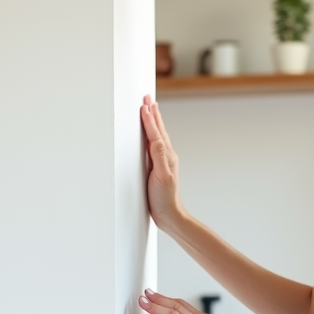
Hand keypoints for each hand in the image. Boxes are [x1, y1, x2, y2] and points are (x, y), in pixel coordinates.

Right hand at [140, 94, 185, 232]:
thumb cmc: (163, 199)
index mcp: (166, 156)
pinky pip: (155, 145)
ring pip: (158, 135)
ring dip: (153, 121)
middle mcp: (166, 156)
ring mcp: (163, 161)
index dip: (149, 118)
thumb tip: (157, 139)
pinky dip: (152, 134)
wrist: (169, 215)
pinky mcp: (158, 167)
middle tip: (147, 98)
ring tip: (150, 108)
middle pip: (159, 130)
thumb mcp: (161, 177)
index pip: (155, 133)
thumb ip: (159, 157)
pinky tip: (150, 134)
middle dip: (152, 113)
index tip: (144, 104)